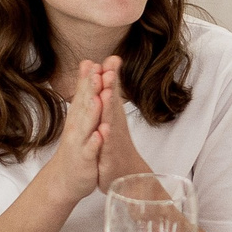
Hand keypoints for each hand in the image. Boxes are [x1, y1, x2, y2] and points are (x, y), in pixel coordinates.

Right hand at [47, 61, 108, 202]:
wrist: (65, 178)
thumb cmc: (76, 144)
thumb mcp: (81, 115)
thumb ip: (85, 90)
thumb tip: (88, 64)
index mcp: (79, 115)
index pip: (83, 93)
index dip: (89, 78)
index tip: (95, 62)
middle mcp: (77, 126)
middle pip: (85, 104)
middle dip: (91, 89)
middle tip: (97, 71)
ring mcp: (80, 142)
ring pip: (88, 125)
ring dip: (93, 111)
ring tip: (100, 97)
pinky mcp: (85, 159)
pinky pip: (91, 150)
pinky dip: (96, 142)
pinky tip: (101, 134)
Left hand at [94, 57, 154, 190]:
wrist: (125, 174)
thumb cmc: (117, 144)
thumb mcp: (112, 117)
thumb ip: (111, 94)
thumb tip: (110, 71)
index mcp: (112, 114)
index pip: (111, 91)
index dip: (111, 75)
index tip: (111, 57)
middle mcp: (115, 124)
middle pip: (112, 102)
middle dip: (111, 85)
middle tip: (110, 67)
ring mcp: (113, 140)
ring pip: (110, 122)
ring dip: (109, 107)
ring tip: (108, 92)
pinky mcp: (109, 156)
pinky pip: (107, 146)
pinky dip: (106, 138)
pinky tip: (105, 129)